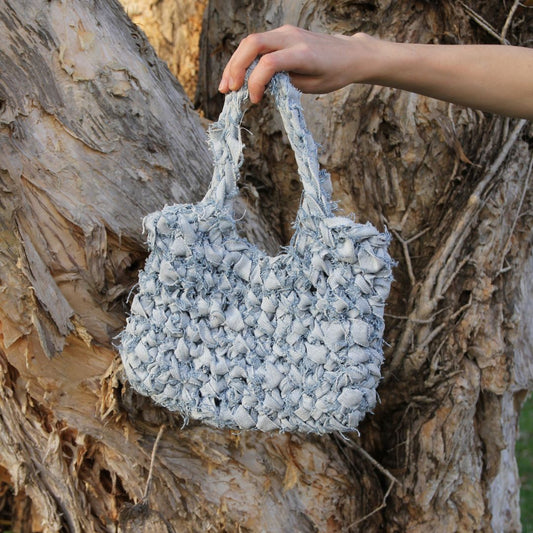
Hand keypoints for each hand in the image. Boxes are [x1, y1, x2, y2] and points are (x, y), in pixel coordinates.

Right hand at [218, 25, 376, 102]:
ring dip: (235, 63)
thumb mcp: (311, 86)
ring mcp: (285, 32)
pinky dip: (244, 59)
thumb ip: (286, 83)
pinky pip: (257, 44)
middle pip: (252, 44)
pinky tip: (238, 77)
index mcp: (303, 53)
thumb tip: (261, 85)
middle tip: (228, 90)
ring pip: (250, 42)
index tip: (256, 100)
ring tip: (226, 86)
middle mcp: (291, 37)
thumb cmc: (333, 73)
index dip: (256, 83)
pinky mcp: (281, 34)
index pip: (269, 63)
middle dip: (236, 67)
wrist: (348, 54)